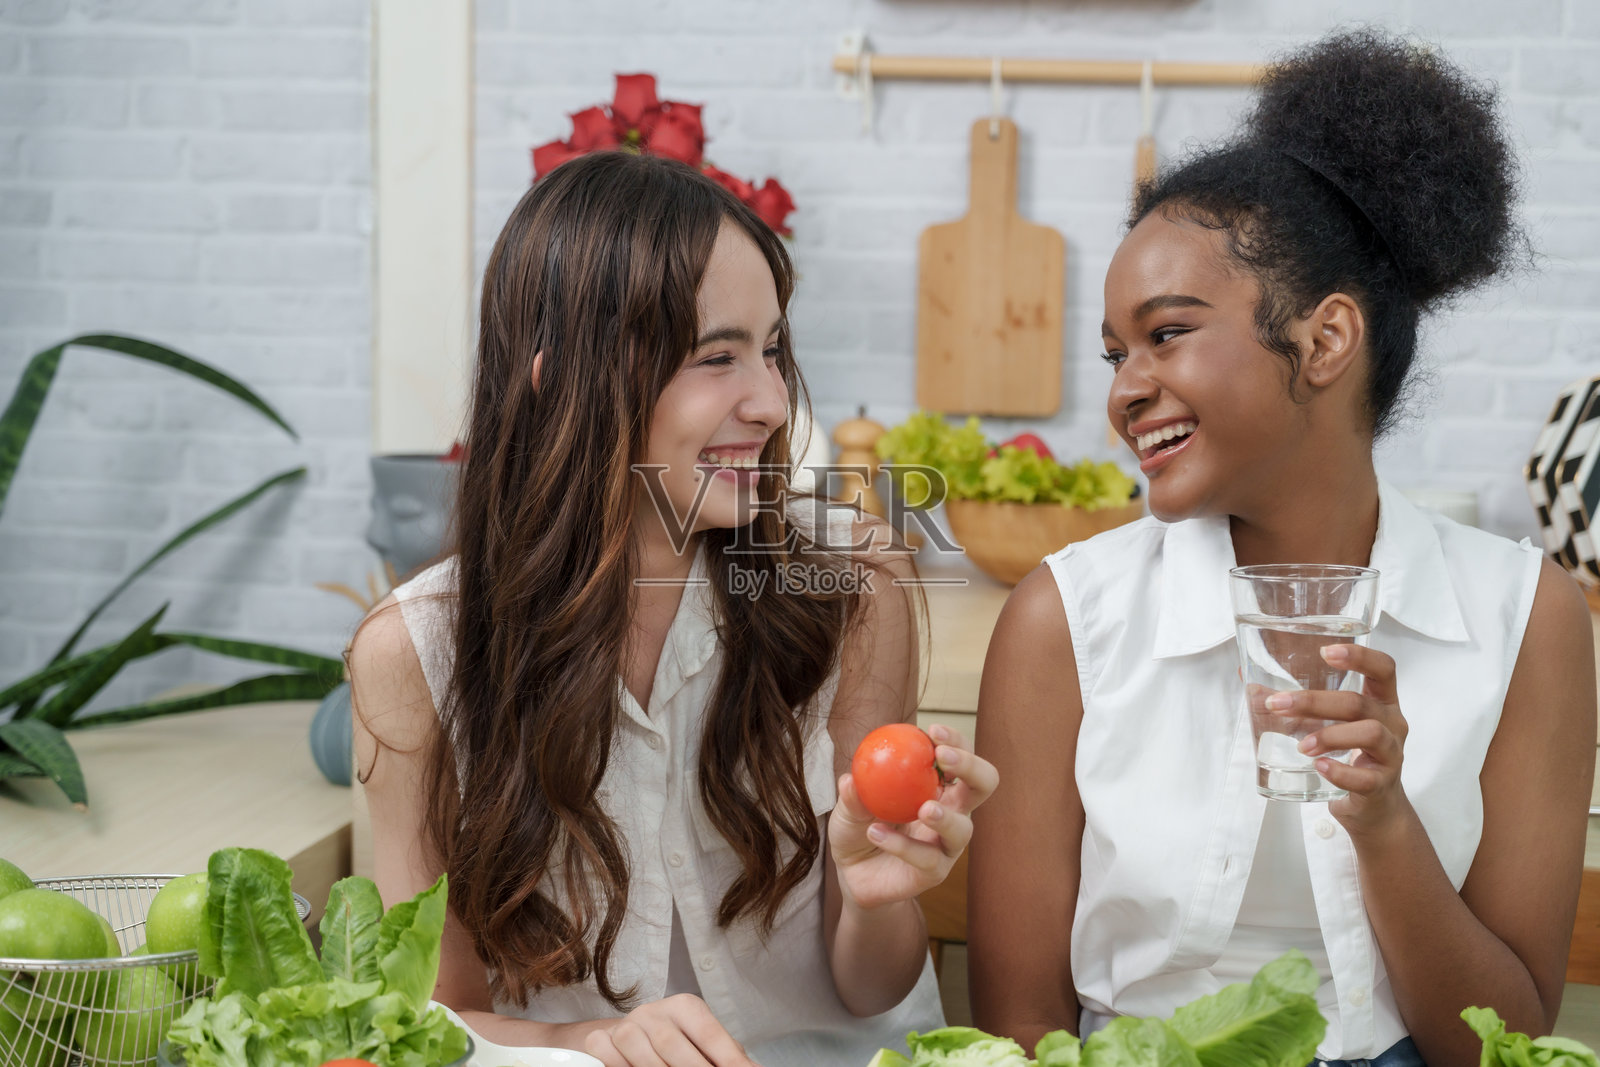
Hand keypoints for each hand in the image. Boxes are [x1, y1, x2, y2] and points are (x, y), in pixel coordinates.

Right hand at [584, 994, 757, 1066]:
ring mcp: (627, 1024)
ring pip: (637, 1049)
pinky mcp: (602, 1038)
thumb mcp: (705, 1046)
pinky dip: (618, 1063)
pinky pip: (604, 1050)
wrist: (635, 1037)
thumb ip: (727, 1056)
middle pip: (672, 1045)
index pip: (709, 1034)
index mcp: (686, 1007)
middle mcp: (654, 1011)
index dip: (727, 1059)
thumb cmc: (680, 1044)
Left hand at [829, 723, 998, 910]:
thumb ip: (852, 794)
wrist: (853, 874)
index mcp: (938, 786)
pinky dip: (901, 845)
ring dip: (946, 816)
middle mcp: (953, 812)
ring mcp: (947, 844)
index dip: (955, 740)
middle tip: (943, 757)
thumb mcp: (848, 807)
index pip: (960, 755)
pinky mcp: (935, 873)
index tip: (932, 731)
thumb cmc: (858, 828)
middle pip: (983, 784)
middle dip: (971, 766)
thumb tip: (850, 778)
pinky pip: (926, 858)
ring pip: (963, 828)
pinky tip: (875, 833)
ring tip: (924, 808)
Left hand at [1265, 643, 1410, 834]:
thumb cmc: (1349, 755)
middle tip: (1278, 705)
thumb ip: (1295, 703)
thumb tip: (1248, 679)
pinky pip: (1366, 778)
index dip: (1359, 656)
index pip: (1383, 669)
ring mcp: (1391, 755)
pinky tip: (1320, 767)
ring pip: (1370, 733)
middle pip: (1358, 702)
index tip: (1325, 652)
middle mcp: (1391, 723)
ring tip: (1301, 746)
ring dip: (1330, 736)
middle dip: (1315, 701)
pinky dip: (1340, 772)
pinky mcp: (1381, 785)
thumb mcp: (1328, 724)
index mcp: (1380, 702)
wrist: (1373, 806)